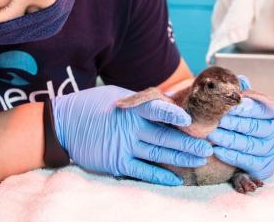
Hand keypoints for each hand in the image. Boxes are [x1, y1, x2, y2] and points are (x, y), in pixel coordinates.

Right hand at [51, 85, 212, 185]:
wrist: (64, 124)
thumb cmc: (93, 106)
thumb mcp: (118, 95)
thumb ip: (142, 103)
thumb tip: (170, 105)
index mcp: (131, 108)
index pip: (156, 110)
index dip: (173, 115)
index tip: (190, 120)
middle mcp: (129, 128)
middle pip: (164, 136)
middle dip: (189, 142)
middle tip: (209, 146)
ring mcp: (123, 146)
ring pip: (158, 154)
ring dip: (181, 158)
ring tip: (200, 159)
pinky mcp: (116, 162)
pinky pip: (142, 171)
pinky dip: (160, 176)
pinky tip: (176, 179)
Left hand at [207, 79, 273, 179]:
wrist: (259, 150)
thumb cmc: (252, 122)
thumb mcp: (252, 107)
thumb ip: (246, 95)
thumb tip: (241, 79)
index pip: (261, 108)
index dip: (245, 107)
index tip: (229, 103)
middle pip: (254, 127)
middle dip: (232, 122)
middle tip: (214, 118)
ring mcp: (273, 151)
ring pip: (248, 144)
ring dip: (228, 139)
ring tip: (211, 133)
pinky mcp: (265, 167)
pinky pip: (246, 161)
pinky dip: (230, 155)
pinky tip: (217, 149)